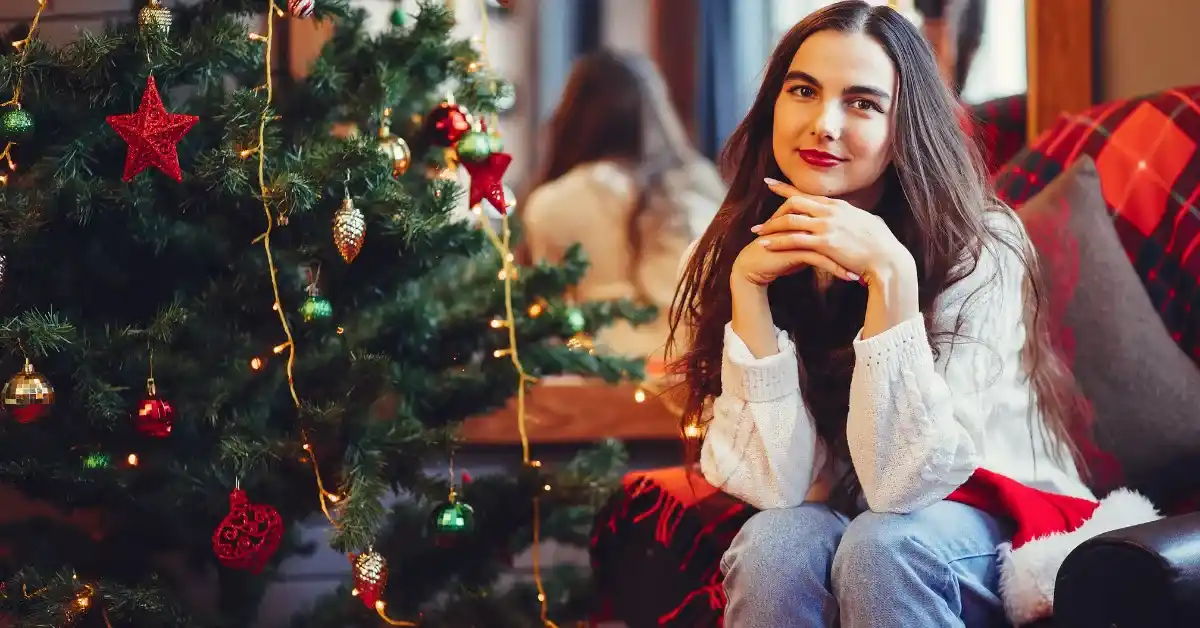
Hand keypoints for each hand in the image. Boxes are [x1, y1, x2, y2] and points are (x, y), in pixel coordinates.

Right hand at [732, 233, 859, 287]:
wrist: (752, 265)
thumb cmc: (774, 255)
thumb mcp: (797, 245)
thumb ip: (813, 239)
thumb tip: (829, 243)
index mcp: (805, 217)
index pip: (834, 222)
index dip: (851, 234)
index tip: (867, 246)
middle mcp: (803, 223)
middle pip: (836, 231)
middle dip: (854, 247)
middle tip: (871, 258)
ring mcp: (799, 235)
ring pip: (831, 245)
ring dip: (849, 259)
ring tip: (863, 272)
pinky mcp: (794, 250)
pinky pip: (820, 259)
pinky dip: (836, 269)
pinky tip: (849, 277)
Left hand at [755, 178, 914, 281]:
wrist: (889, 259)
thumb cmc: (882, 245)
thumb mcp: (868, 223)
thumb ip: (855, 217)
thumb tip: (856, 215)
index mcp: (839, 206)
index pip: (807, 193)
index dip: (786, 188)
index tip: (769, 184)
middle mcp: (831, 211)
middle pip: (795, 202)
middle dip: (774, 210)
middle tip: (760, 221)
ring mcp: (828, 226)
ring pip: (791, 220)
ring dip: (771, 226)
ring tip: (757, 233)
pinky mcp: (826, 243)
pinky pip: (795, 239)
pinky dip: (778, 241)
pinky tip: (766, 245)